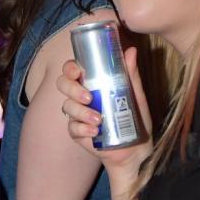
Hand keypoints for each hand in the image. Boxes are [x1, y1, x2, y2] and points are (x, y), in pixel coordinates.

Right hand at [57, 47, 152, 173]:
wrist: (136, 148)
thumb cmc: (135, 117)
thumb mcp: (136, 94)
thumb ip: (131, 74)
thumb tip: (131, 50)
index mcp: (91, 83)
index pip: (72, 69)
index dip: (69, 68)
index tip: (77, 71)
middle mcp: (80, 96)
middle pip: (63, 85)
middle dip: (72, 89)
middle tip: (88, 97)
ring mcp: (77, 115)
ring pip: (67, 107)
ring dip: (81, 112)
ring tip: (98, 119)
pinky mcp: (78, 133)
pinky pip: (72, 128)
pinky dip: (82, 129)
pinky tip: (94, 132)